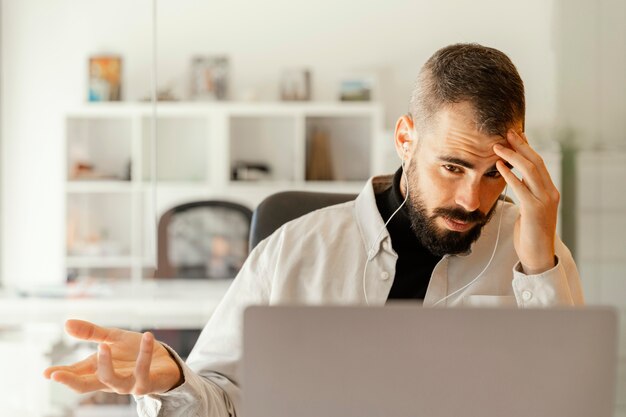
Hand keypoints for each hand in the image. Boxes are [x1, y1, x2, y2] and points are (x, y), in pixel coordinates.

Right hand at [43, 319, 182, 394]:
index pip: (76, 374)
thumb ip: (91, 333)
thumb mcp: (112, 339)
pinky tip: (147, 335)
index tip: (46, 373)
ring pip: (112, 379)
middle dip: (71, 380)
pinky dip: (145, 352)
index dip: (61, 374)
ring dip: (106, 364)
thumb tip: (66, 323)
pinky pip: (143, 369)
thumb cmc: (134, 352)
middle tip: (56, 374)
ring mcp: (127, 384)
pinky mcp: (145, 384)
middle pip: (86, 385)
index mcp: (98, 370)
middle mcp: (110, 381)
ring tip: (103, 346)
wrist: (163, 360)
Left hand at [493, 130, 558, 274]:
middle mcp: (550, 193)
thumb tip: (515, 177)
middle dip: (521, 145)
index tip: (516, 135)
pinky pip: (521, 187)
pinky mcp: (535, 209)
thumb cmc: (529, 233)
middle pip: (536, 161)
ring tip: (497, 147)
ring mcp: (544, 200)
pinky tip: (498, 167)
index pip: (539, 163)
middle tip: (507, 132)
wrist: (537, 255)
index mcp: (549, 191)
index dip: (527, 147)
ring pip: (530, 170)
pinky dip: (509, 174)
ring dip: (512, 156)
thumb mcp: (529, 208)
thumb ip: (525, 193)